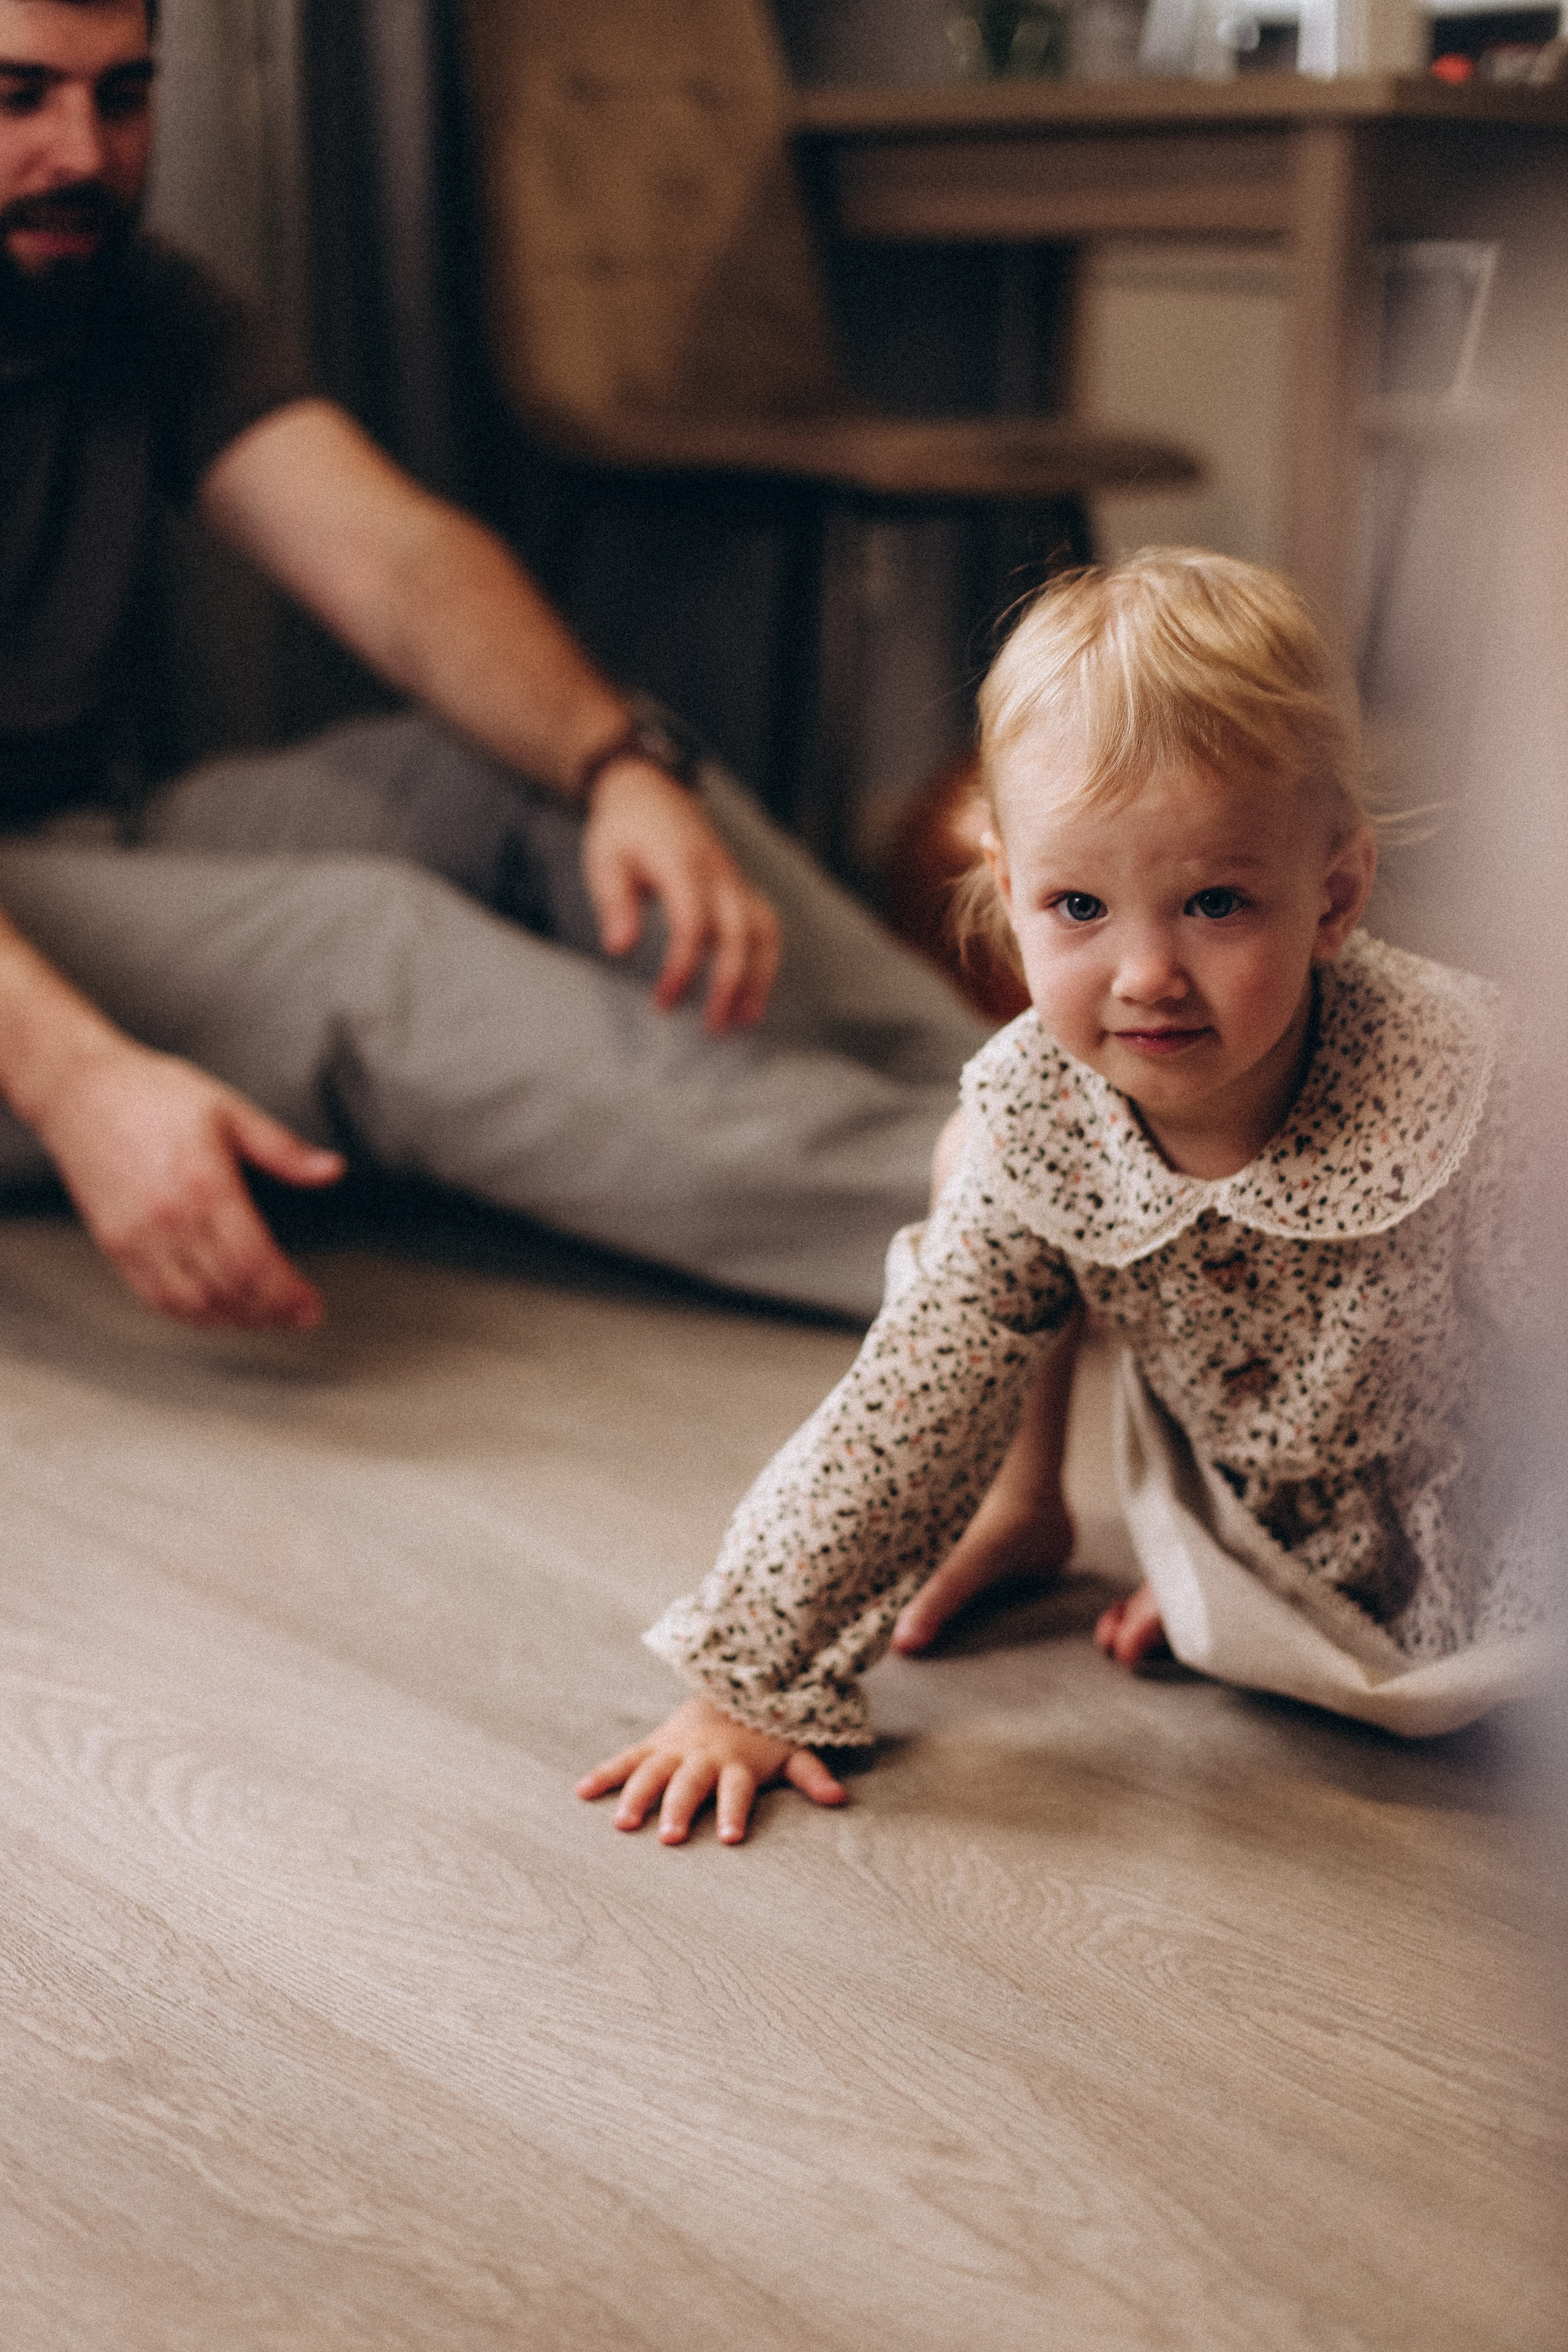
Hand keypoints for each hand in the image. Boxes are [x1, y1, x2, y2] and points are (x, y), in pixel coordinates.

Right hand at [33, 1038, 344, 1328]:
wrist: (79, 1092)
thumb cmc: (151, 1094)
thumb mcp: (230, 1109)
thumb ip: (284, 1149)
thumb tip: (331, 1170)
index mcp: (204, 1183)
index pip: (253, 1261)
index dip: (287, 1294)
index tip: (311, 1307)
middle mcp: (168, 1218)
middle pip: (228, 1289)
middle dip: (271, 1313)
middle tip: (299, 1317)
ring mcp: (137, 1237)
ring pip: (192, 1303)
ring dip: (234, 1320)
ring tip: (266, 1318)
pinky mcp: (116, 1245)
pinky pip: (157, 1297)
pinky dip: (192, 1315)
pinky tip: (218, 1312)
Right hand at [577, 1693, 846, 1844]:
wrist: (735, 1682)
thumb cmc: (765, 1732)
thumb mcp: (792, 1749)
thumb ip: (811, 1775)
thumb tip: (839, 1799)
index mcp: (737, 1765)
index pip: (737, 1791)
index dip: (733, 1811)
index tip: (729, 1837)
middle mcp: (703, 1758)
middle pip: (690, 1785)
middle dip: (679, 1810)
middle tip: (669, 1838)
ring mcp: (675, 1750)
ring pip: (652, 1773)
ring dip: (637, 1796)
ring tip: (622, 1824)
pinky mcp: (654, 1744)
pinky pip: (625, 1758)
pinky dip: (603, 1773)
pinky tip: (581, 1792)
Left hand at [580, 761, 780, 1031]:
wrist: (649, 793)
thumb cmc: (622, 831)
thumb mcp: (604, 859)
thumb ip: (614, 902)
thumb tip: (619, 948)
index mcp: (681, 865)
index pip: (693, 923)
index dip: (683, 967)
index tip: (664, 1002)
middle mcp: (716, 873)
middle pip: (739, 933)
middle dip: (730, 983)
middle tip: (713, 1027)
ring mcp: (733, 880)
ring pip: (764, 930)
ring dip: (760, 977)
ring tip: (745, 1020)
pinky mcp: (739, 888)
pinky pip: (766, 925)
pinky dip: (765, 960)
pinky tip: (752, 995)